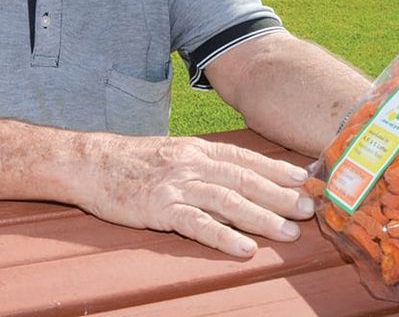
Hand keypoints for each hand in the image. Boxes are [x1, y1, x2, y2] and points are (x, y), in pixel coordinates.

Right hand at [79, 135, 314, 257]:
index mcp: (196, 149)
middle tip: (308, 209)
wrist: (90, 162)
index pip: (244, 158)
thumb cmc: (131, 161)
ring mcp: (176, 185)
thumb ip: (203, 163)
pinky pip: (197, 224)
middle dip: (279, 194)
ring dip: (261, 217)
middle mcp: (191, 163)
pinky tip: (243, 248)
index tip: (305, 178)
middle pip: (243, 179)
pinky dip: (223, 236)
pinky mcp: (159, 208)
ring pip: (227, 200)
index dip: (276, 169)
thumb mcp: (172, 152)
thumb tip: (238, 178)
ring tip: (287, 231)